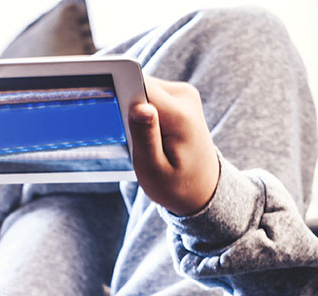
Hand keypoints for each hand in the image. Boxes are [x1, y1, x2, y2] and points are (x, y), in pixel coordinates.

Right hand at [128, 77, 219, 216]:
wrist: (202, 188)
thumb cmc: (176, 184)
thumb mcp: (154, 170)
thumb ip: (145, 137)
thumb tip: (139, 107)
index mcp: (179, 115)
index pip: (139, 86)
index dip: (120, 97)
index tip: (115, 116)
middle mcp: (184, 96)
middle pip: (139, 86)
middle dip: (128, 110)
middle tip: (136, 140)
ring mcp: (183, 93)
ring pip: (142, 89)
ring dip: (135, 113)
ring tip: (147, 140)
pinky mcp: (178, 95)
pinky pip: (149, 95)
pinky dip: (142, 113)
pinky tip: (151, 134)